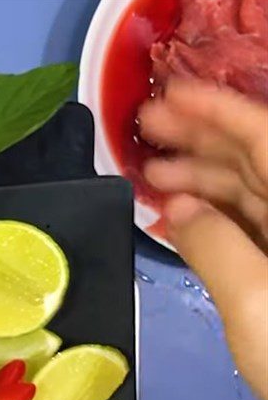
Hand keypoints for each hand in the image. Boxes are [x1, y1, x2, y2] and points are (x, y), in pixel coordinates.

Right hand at [139, 79, 267, 399]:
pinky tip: (178, 217)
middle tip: (143, 129)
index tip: (167, 96)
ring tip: (148, 176)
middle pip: (257, 160)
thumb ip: (213, 247)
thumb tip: (177, 208)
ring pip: (250, 194)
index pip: (265, 140)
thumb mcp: (253, 303)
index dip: (215, 112)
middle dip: (199, 141)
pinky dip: (212, 221)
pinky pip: (249, 229)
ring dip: (199, 182)